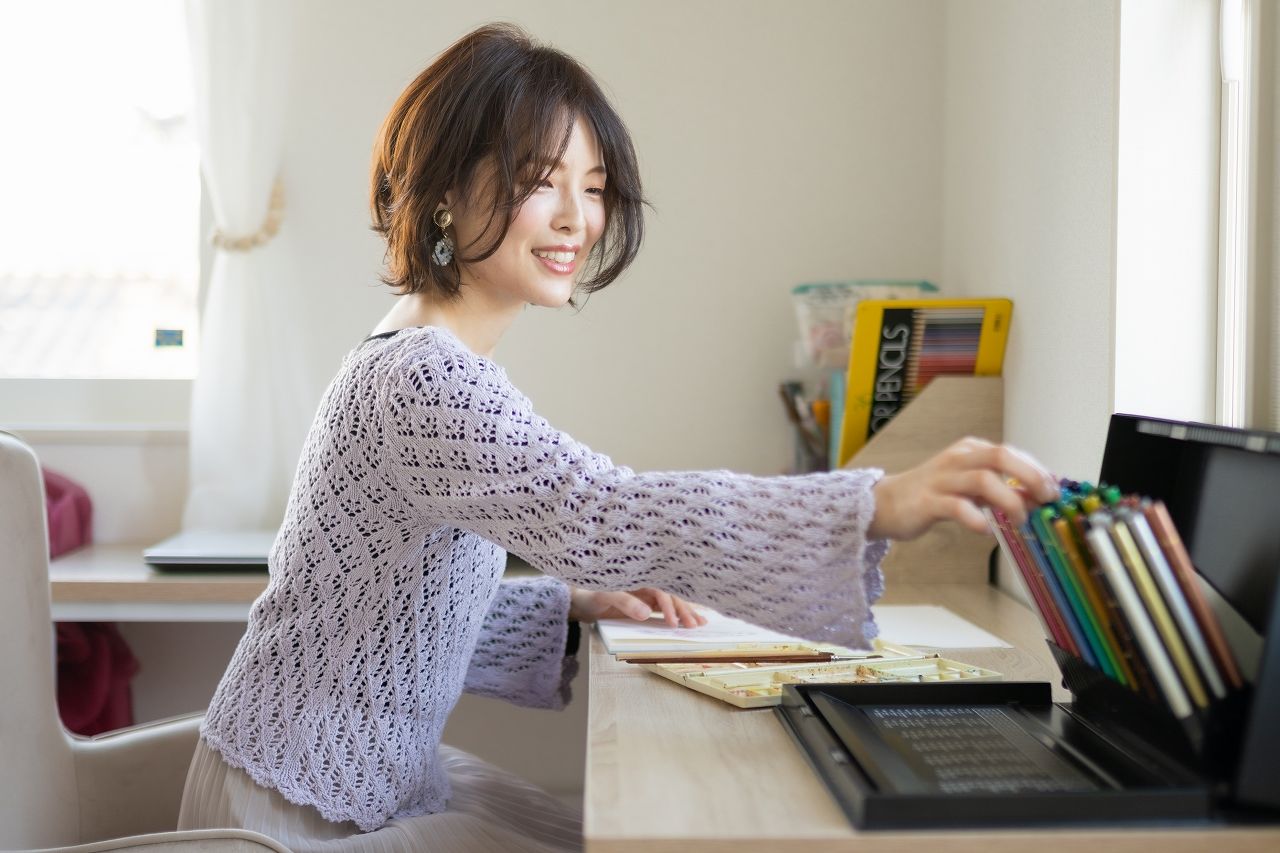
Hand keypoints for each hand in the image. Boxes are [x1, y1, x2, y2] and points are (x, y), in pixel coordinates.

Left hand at [568, 586, 707, 627]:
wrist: (582, 600)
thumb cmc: (592, 594)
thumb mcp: (604, 595)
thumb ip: (624, 601)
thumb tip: (646, 613)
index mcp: (640, 579)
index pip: (660, 592)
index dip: (668, 607)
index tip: (673, 623)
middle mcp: (647, 586)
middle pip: (671, 596)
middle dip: (684, 610)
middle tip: (694, 626)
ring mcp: (648, 596)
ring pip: (672, 602)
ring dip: (686, 612)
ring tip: (701, 623)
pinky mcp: (646, 605)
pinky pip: (665, 609)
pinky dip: (678, 614)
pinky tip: (690, 620)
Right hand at [867, 437, 1057, 540]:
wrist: (886, 503)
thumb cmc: (933, 494)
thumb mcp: (970, 487)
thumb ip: (1000, 489)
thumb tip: (1036, 499)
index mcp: (970, 450)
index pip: (1011, 452)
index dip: (1037, 471)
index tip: (1053, 493)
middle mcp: (957, 459)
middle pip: (1000, 456)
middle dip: (1030, 476)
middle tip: (1045, 500)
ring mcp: (941, 479)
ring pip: (982, 479)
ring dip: (1009, 500)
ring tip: (1019, 520)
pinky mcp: (927, 502)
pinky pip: (956, 507)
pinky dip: (976, 518)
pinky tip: (986, 530)